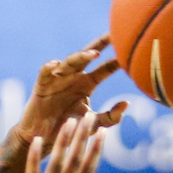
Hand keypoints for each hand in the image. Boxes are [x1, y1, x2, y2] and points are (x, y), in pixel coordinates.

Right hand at [15, 35, 126, 152]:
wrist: (44, 139)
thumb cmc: (69, 129)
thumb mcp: (93, 124)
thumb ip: (110, 117)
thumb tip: (127, 103)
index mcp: (87, 84)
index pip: (104, 69)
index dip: (116, 61)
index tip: (130, 52)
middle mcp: (74, 77)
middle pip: (87, 56)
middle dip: (100, 44)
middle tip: (113, 33)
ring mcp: (57, 80)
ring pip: (69, 62)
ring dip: (80, 56)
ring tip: (94, 53)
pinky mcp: (41, 86)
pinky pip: (44, 73)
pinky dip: (49, 67)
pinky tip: (56, 64)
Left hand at [15, 114, 104, 172]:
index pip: (88, 171)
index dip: (95, 151)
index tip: (103, 133)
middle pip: (76, 162)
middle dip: (83, 139)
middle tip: (89, 115)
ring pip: (58, 165)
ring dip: (64, 142)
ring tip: (70, 121)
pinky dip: (35, 158)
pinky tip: (39, 140)